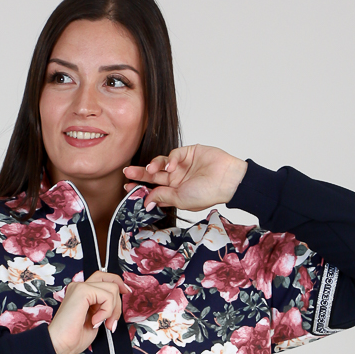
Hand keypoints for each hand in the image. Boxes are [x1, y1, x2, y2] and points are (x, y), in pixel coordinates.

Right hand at [48, 271, 128, 353]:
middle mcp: (80, 286)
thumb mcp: (96, 320)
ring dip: (113, 310)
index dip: (118, 282)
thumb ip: (104, 308)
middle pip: (111, 281)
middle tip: (111, 323)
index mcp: (82, 292)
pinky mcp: (82, 291)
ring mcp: (80, 287)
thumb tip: (118, 302)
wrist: (59, 345)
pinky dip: (106, 312)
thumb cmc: (73, 337)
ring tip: (103, 324)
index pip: (104, 278)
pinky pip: (107, 296)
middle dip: (118, 303)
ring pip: (112, 289)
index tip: (126, 293)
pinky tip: (96, 322)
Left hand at [123, 145, 247, 211]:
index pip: (153, 189)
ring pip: (161, 163)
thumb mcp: (180, 199)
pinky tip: (171, 166)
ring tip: (150, 170)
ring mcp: (182, 165)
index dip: (140, 188)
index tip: (127, 188)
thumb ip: (162, 197)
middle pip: (154, 175)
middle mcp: (176, 179)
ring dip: (153, 166)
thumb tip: (146, 201)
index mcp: (174, 192)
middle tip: (127, 172)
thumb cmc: (207, 193)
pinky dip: (170, 159)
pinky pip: (174, 154)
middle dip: (140, 174)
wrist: (227, 180)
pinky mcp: (188, 152)